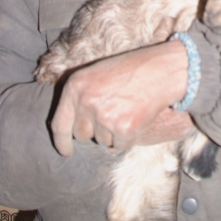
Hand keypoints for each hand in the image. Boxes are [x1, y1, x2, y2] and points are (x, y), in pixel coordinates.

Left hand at [50, 41, 188, 155]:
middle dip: (95, 130)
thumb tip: (72, 127)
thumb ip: (80, 97)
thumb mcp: (96, 74)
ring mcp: (104, 117)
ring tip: (127, 109)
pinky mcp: (123, 129)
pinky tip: (136, 117)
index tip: (65, 151)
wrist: (161, 69)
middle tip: (113, 111)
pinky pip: (118, 146)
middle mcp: (86, 102)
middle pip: (81, 135)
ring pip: (101, 141)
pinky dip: (127, 137)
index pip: (59, 124)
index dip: (61, 141)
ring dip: (112, 133)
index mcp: (75, 86)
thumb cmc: (130, 70)